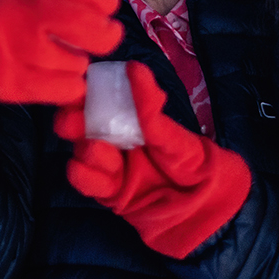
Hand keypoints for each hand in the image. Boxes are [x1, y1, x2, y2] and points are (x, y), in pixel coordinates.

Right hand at [0, 0, 122, 126]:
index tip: (106, 1)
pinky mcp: (9, 85)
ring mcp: (16, 56)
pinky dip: (69, 85)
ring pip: (75, 61)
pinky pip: (59, 89)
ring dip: (83, 60)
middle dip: (105, 31)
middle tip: (108, 32)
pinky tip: (67, 77)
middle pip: (87, 25)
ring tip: (80, 56)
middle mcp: (20, 21)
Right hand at [55, 61, 250, 259]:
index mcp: (132, 119)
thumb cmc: (195, 165)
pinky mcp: (110, 195)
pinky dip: (83, 175)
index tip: (77, 87)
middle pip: (82, 126)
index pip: (100, 100)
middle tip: (72, 120)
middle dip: (72, 121)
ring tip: (95, 148)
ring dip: (82, 149)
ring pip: (83, 154)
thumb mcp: (173, 136)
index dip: (84, 94)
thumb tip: (134, 67)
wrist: (207, 210)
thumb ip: (150, 109)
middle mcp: (117, 140)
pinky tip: (85, 168)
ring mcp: (112, 168)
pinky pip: (89, 183)